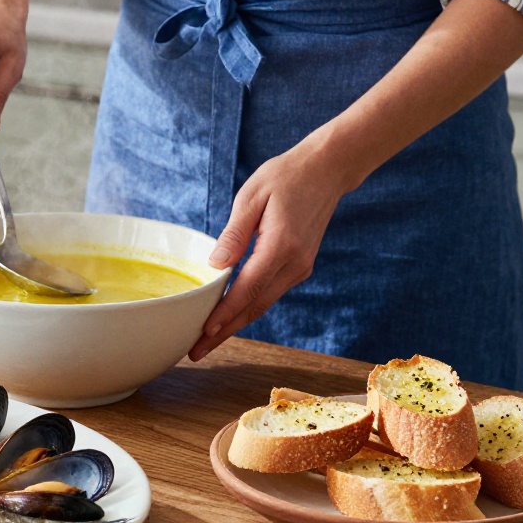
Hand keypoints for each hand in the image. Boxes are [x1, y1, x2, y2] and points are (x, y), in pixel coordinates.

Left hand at [188, 143, 361, 360]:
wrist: (327, 170)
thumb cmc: (285, 177)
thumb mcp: (251, 197)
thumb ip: (234, 235)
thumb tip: (214, 266)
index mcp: (280, 246)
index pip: (247, 290)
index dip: (224, 314)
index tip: (204, 333)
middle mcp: (294, 264)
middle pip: (254, 307)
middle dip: (224, 332)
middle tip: (196, 351)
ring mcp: (300, 268)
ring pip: (262, 304)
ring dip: (235, 324)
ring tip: (206, 340)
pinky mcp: (300, 267)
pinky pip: (269, 293)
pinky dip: (248, 307)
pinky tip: (228, 316)